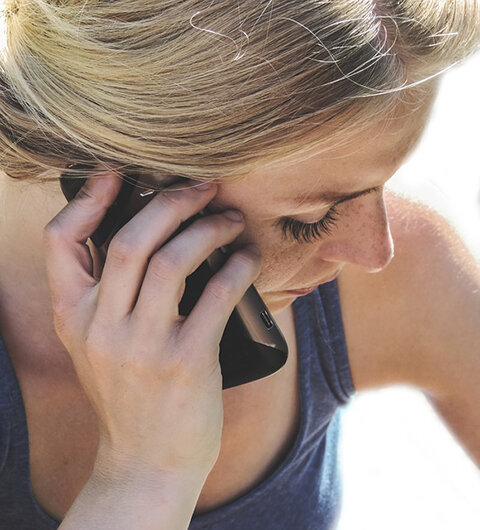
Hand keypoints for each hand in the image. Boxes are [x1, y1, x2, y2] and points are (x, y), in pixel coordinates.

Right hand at [43, 165, 261, 482]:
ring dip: (208, 229)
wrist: (146, 462)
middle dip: (170, 202)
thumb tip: (153, 235)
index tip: (117, 173)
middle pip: (129, 240)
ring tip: (230, 219)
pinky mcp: (186, 362)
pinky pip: (217, 294)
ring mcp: (142, 346)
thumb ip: (110, 296)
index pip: (59, 242)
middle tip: (201, 188)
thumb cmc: (130, 395)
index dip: (87, 199)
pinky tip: (247, 256)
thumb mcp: (99, 345)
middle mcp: (101, 327)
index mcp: (74, 316)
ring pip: (173, 260)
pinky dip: (237, 266)